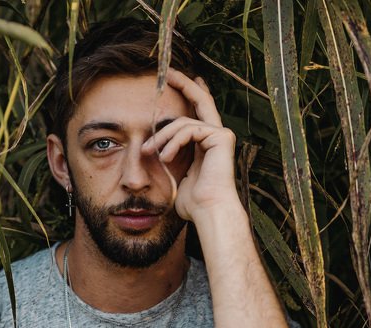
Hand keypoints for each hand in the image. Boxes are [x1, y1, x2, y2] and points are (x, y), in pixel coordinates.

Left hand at [142, 68, 238, 220]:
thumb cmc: (194, 204)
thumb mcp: (177, 177)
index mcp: (207, 143)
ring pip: (183, 122)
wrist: (209, 212)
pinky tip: (165, 157)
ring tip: (148, 151)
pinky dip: (173, 142)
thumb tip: (157, 157)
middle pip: (200, 100)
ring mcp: (221, 135)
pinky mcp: (221, 137)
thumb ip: (172, 162)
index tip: (176, 81)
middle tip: (167, 72)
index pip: (197, 113)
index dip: (189, 94)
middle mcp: (217, 135)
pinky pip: (189, 130)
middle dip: (183, 84)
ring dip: (161, 136)